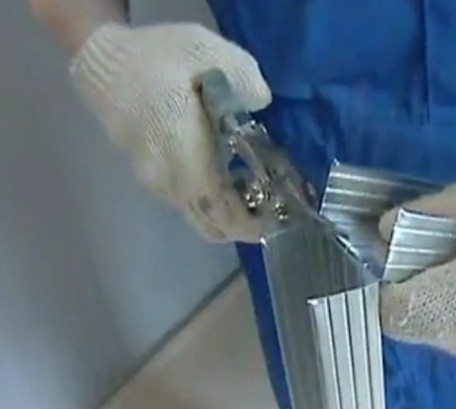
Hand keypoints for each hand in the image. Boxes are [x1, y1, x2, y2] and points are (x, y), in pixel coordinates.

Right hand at [70, 23, 270, 241]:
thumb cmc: (157, 56)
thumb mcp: (212, 54)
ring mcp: (153, 179)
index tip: (271, 220)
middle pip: (208, 222)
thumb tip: (259, 104)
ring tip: (253, 185)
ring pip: (196, 212)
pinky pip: (184, 199)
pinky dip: (208, 197)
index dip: (245, 221)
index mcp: (182, 152)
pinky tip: (227, 173)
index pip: (216, 207)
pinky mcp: (148, 174)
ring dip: (225, 209)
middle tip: (269, 206)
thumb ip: (246, 83)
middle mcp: (166, 176)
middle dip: (240, 222)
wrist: (101, 58)